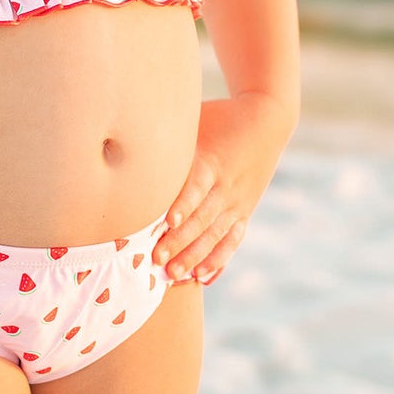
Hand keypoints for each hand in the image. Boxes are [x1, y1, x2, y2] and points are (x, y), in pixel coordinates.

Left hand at [154, 96, 290, 286]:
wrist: (267, 118)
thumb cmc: (219, 117)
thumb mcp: (195, 120)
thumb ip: (168, 134)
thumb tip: (126, 132)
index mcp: (211, 161)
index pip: (195, 187)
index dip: (182, 205)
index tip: (166, 222)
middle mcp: (225, 184)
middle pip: (202, 217)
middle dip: (180, 241)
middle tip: (158, 260)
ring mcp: (237, 201)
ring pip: (215, 234)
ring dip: (195, 256)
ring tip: (175, 275)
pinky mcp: (244, 210)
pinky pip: (232, 240)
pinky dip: (218, 259)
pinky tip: (203, 276)